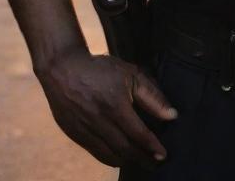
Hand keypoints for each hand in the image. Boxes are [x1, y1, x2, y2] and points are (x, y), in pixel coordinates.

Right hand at [36, 48, 177, 168]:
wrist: (63, 69)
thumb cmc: (100, 69)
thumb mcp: (130, 74)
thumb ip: (152, 96)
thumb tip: (171, 115)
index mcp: (115, 105)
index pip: (138, 134)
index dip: (152, 147)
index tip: (163, 155)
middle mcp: (99, 121)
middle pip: (124, 149)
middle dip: (142, 159)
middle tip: (155, 165)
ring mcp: (85, 130)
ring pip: (109, 155)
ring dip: (127, 162)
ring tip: (140, 163)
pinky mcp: (75, 135)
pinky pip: (96, 153)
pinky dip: (110, 158)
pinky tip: (120, 158)